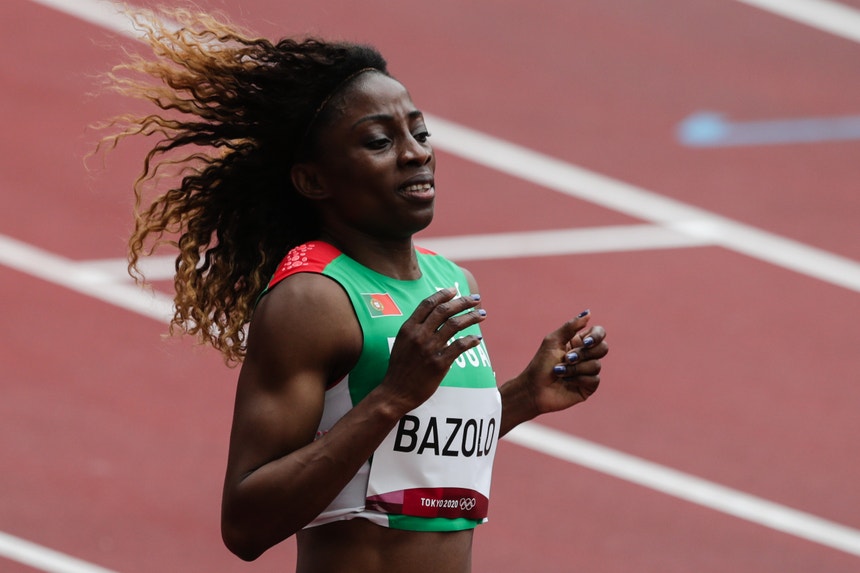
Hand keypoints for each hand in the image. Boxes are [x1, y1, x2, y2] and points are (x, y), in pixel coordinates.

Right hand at [380, 288, 486, 411]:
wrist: (396, 392)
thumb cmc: (400, 368)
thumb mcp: (402, 342)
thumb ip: (415, 328)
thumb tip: (434, 315)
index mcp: (408, 328)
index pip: (428, 304)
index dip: (443, 294)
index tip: (455, 290)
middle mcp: (418, 335)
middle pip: (444, 311)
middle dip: (462, 302)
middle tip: (475, 298)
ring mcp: (429, 349)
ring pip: (454, 325)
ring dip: (471, 317)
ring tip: (482, 314)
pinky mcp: (439, 364)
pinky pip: (460, 346)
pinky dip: (471, 340)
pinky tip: (477, 338)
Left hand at [520, 310, 607, 415]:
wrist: (534, 388)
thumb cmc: (541, 364)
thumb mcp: (553, 340)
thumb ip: (571, 326)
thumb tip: (588, 312)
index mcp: (578, 342)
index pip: (599, 333)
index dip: (597, 336)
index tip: (585, 342)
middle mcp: (586, 356)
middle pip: (603, 348)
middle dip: (583, 354)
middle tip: (567, 358)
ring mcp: (588, 371)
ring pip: (596, 365)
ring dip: (575, 368)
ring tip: (559, 372)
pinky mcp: (588, 386)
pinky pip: (594, 379)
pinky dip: (577, 379)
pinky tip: (566, 381)